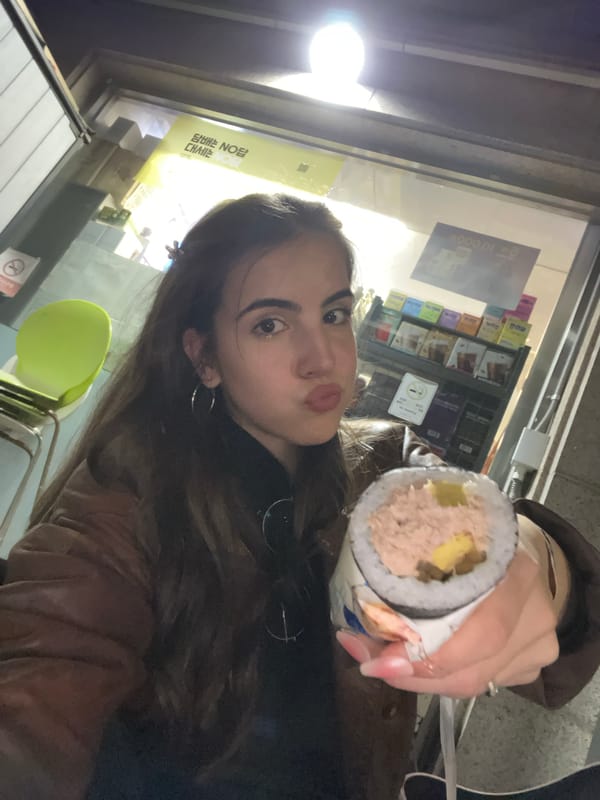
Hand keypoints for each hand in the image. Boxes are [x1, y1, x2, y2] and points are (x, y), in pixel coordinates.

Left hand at [336, 549, 559, 697]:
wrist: (530, 550)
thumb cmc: (478, 538)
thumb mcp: (446, 539)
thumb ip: (410, 573)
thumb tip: (354, 621)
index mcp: (515, 570)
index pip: (482, 630)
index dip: (428, 653)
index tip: (381, 658)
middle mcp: (534, 611)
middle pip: (471, 668)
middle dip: (413, 672)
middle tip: (373, 662)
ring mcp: (539, 642)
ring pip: (474, 683)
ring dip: (424, 679)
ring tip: (390, 661)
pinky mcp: (533, 664)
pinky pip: (483, 683)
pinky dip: (446, 677)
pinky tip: (425, 663)